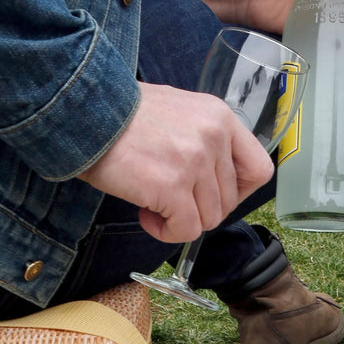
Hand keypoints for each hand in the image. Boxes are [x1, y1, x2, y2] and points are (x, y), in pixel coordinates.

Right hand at [78, 83, 272, 244]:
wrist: (85, 113)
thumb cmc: (122, 115)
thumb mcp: (179, 111)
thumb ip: (203, 139)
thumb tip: (211, 179)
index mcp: (220, 117)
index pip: (259, 170)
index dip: (239, 192)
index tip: (213, 195)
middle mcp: (213, 138)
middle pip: (228, 202)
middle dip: (199, 209)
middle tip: (170, 199)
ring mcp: (194, 163)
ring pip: (208, 220)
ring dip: (180, 220)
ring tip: (153, 204)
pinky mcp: (172, 187)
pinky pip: (186, 231)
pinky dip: (166, 232)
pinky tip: (147, 215)